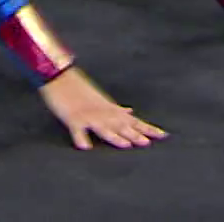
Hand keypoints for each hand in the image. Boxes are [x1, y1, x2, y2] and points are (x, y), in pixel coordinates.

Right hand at [38, 67, 167, 150]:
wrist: (59, 75)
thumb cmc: (79, 89)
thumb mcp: (101, 99)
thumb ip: (116, 109)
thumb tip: (131, 112)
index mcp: (110, 109)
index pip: (133, 120)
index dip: (147, 128)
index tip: (164, 135)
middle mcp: (102, 112)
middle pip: (121, 125)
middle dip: (135, 134)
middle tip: (149, 143)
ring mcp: (88, 115)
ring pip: (103, 127)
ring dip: (114, 136)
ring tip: (126, 146)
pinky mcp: (72, 118)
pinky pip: (77, 129)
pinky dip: (81, 138)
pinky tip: (86, 147)